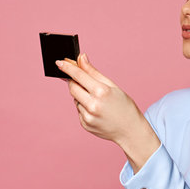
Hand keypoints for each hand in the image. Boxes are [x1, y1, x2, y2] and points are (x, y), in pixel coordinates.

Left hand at [56, 54, 159, 171]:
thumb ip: (93, 72)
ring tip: (99, 102)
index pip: (79, 76)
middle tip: (81, 80)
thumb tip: (81, 58)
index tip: (59, 62)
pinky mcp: (85, 124)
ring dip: (82, 96)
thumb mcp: (112, 86)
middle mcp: (93, 105)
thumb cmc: (125, 106)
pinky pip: (79, 110)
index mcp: (101, 92)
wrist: (131, 130)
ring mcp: (87, 116)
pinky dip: (85, 107)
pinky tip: (98, 111)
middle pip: (72, 87)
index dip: (68, 68)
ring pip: (76, 99)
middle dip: (74, 82)